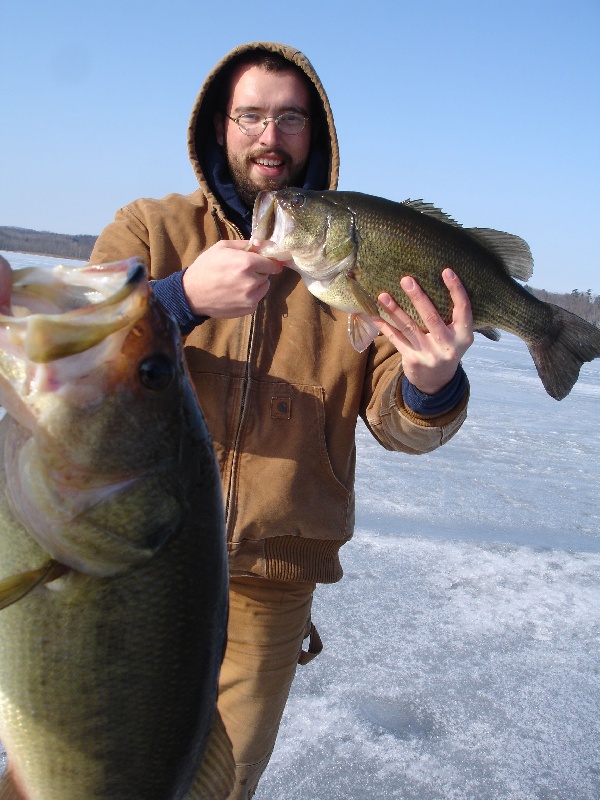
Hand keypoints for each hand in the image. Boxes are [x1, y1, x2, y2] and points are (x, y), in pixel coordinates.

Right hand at [182, 239, 282, 317]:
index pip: (272, 263)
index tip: (265, 262)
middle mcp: (252, 281)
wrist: (192, 293)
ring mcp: (251, 297)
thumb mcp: (222, 247)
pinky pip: (256, 299)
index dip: (269, 262)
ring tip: (239, 283)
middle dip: (259, 272)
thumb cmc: (206, 267)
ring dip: (256, 284)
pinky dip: (250, 296)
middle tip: (243, 271)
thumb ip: (245, 244)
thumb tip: (262, 244)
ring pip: (263, 287)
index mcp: (247, 263)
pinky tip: (236, 293)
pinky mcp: (248, 309)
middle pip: (267, 275)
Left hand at [371, 268, 473, 394]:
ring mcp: (429, 354)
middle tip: (406, 279)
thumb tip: (432, 282)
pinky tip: (373, 315)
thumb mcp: (456, 335)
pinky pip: (396, 339)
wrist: (437, 382)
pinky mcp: (413, 360)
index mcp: (463, 335)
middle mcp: (448, 345)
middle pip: (431, 317)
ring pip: (409, 328)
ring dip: (395, 310)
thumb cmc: (445, 348)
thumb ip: (451, 316)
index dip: (456, 289)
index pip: (463, 308)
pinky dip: (384, 326)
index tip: (446, 271)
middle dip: (418, 297)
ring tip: (382, 295)